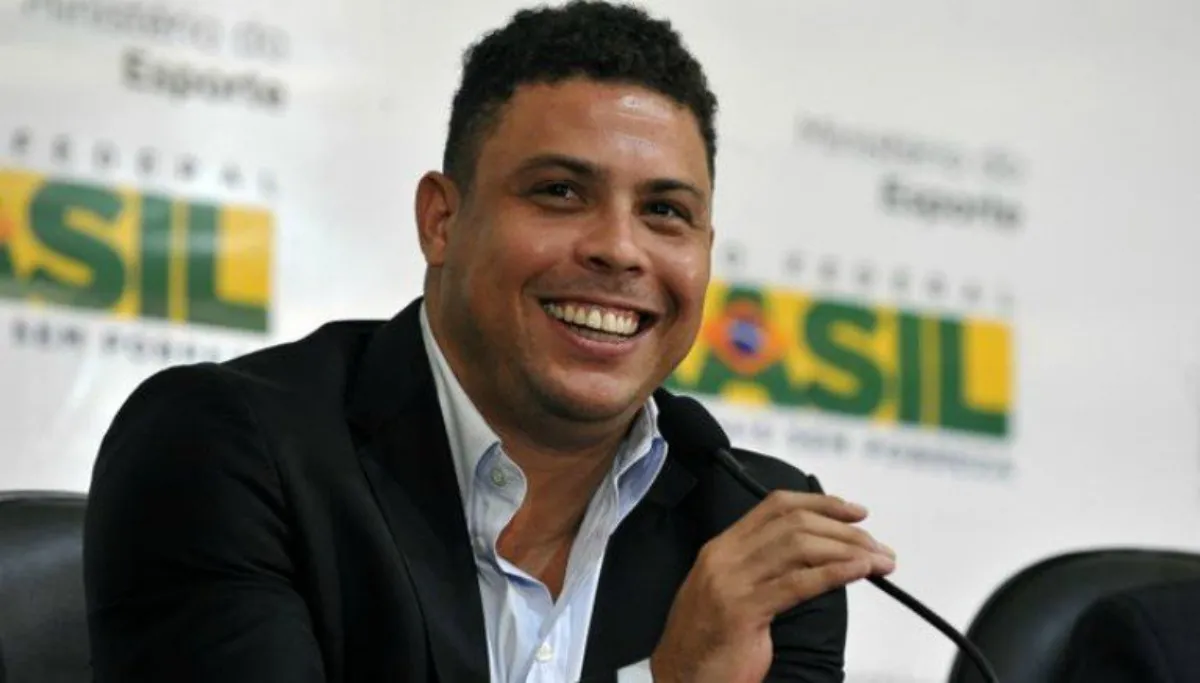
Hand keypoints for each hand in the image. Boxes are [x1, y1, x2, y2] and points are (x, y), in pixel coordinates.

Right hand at [649, 491, 894, 682]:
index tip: (856, 512)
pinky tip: (859, 572)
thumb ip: (764, 571)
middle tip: (879, 546)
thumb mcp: (734, 593)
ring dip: (847, 550)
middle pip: (793, 524)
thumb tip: (817, 558)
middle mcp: (724, 557)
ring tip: (879, 561)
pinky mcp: (743, 612)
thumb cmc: (711, 642)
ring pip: (798, 547)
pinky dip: (834, 573)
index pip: (775, 507)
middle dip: (843, 531)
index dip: (821, 503)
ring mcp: (731, 582)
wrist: (680, 679)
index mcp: (722, 548)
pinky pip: (797, 584)